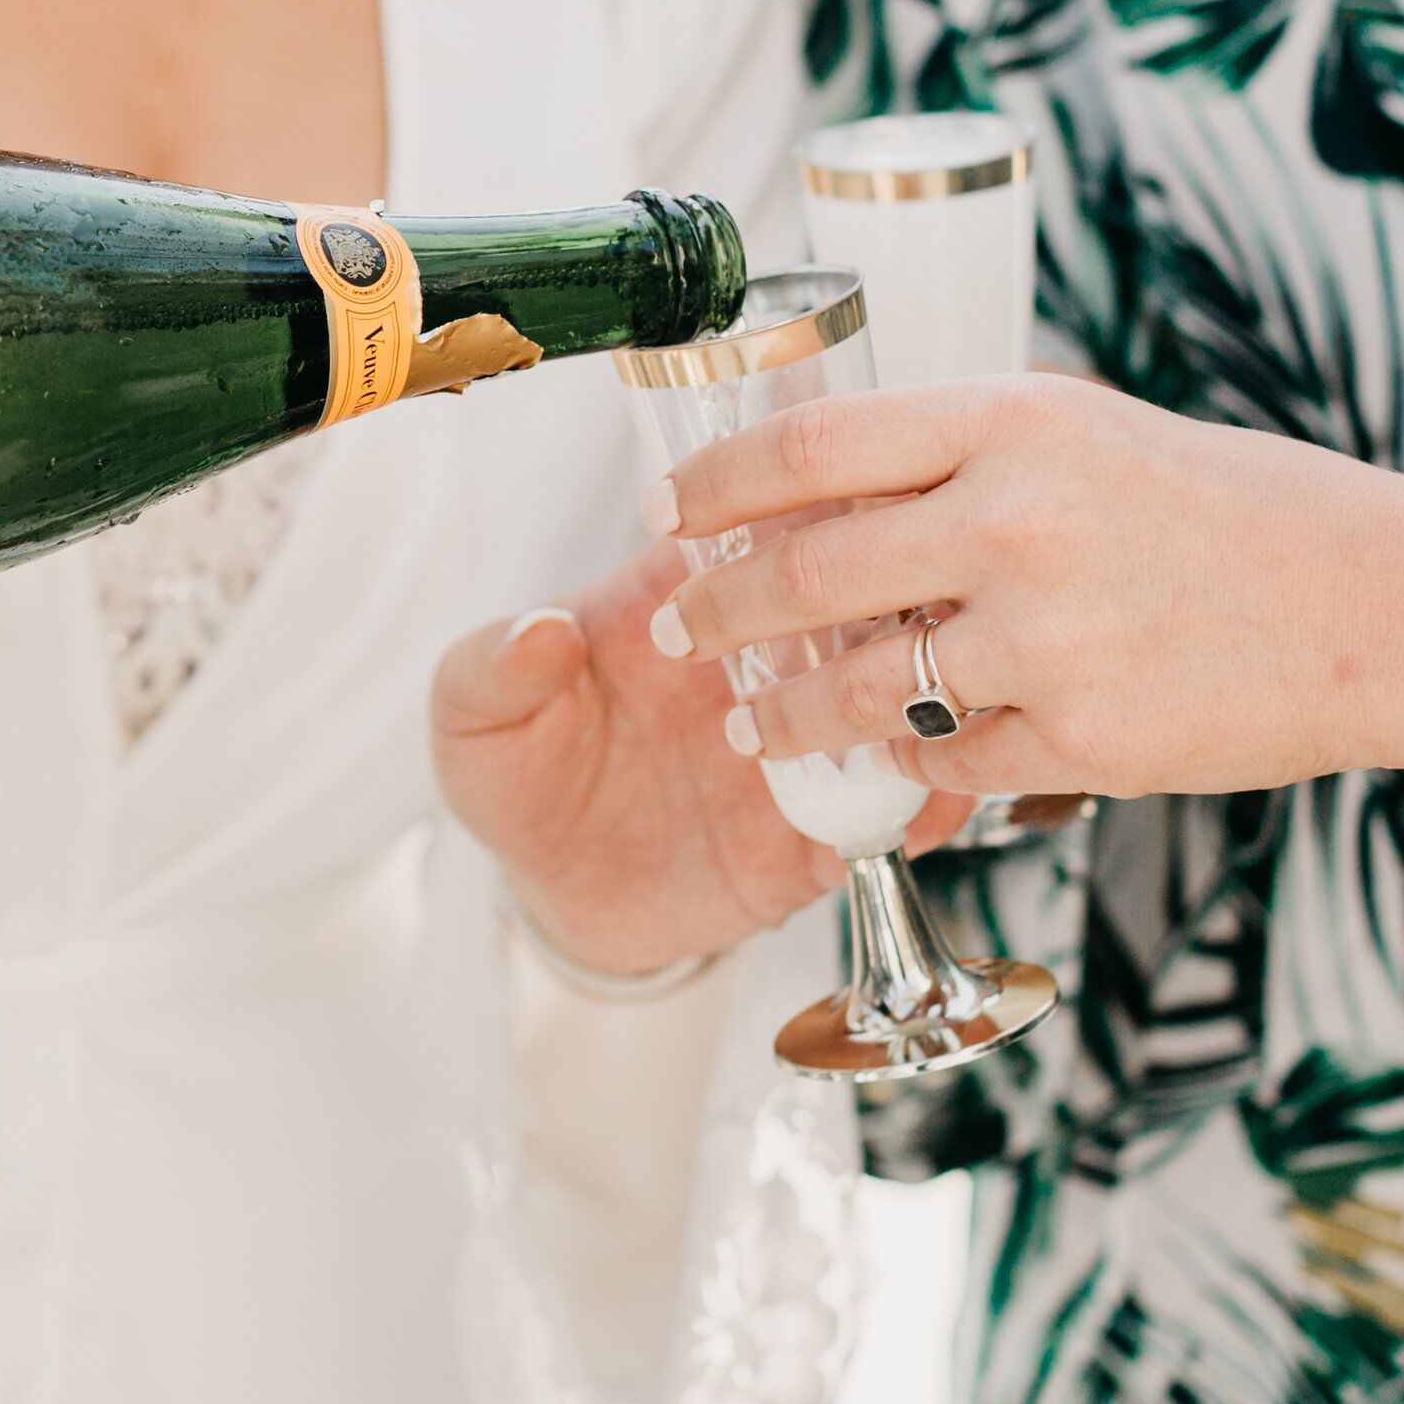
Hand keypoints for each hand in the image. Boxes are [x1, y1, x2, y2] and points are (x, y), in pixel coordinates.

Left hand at [433, 540, 965, 979]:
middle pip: (849, 596)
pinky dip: (926, 796)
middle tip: (893, 606)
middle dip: (881, 590)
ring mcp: (804, 736)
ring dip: (921, 684)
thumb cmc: (518, 773)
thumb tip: (539, 631)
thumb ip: (493, 667)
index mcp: (680, 598)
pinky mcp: (826, 827)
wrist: (551, 898)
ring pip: (898, 689)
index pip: (756, 523)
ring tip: (926, 694)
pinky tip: (928, 792)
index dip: (795, 507)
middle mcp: (760, 654)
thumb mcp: (474, 716)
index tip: (828, 506)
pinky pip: (901, 805)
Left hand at [658, 376, 1403, 811]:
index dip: (716, 483)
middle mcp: (1016, 521)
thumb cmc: (1226, 508)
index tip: (662, 511)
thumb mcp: (1084, 435)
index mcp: (1011, 422)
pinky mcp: (1083, 737)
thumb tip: (817, 486)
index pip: (811, 446)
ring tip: (750, 721)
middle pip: (805, 574)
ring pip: (858, 687)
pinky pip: (952, 758)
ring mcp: (1048, 636)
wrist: (1378, 603)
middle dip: (717, 610)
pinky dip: (915, 761)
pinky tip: (892, 758)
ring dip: (784, 711)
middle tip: (677, 629)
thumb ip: (959, 457)